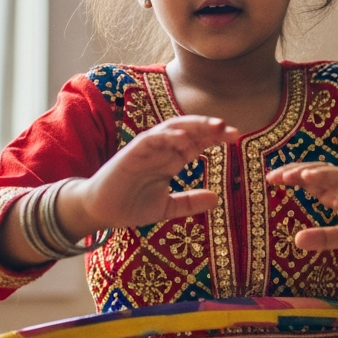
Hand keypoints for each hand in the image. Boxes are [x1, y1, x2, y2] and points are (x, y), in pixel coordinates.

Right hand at [59, 116, 237, 238]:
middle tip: (231, 129)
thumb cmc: (130, 205)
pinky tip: (182, 138)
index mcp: (170, 160)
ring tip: (213, 126)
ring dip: (193, 126)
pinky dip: (166, 136)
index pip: (197, 142)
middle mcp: (161, 150)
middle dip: (210, 128)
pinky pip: (150, 140)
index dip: (216, 137)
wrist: (101, 211)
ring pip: (172, 129)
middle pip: (189, 131)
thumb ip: (189, 203)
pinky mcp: (131, 154)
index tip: (236, 136)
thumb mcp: (166, 208)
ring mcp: (146, 150)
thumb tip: (216, 199)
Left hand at [265, 163, 337, 250]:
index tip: (269, 179)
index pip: (310, 179)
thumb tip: (296, 241)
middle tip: (280, 175)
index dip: (290, 176)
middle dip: (300, 171)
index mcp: (337, 191)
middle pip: (321, 172)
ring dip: (323, 175)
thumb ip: (323, 238)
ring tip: (305, 177)